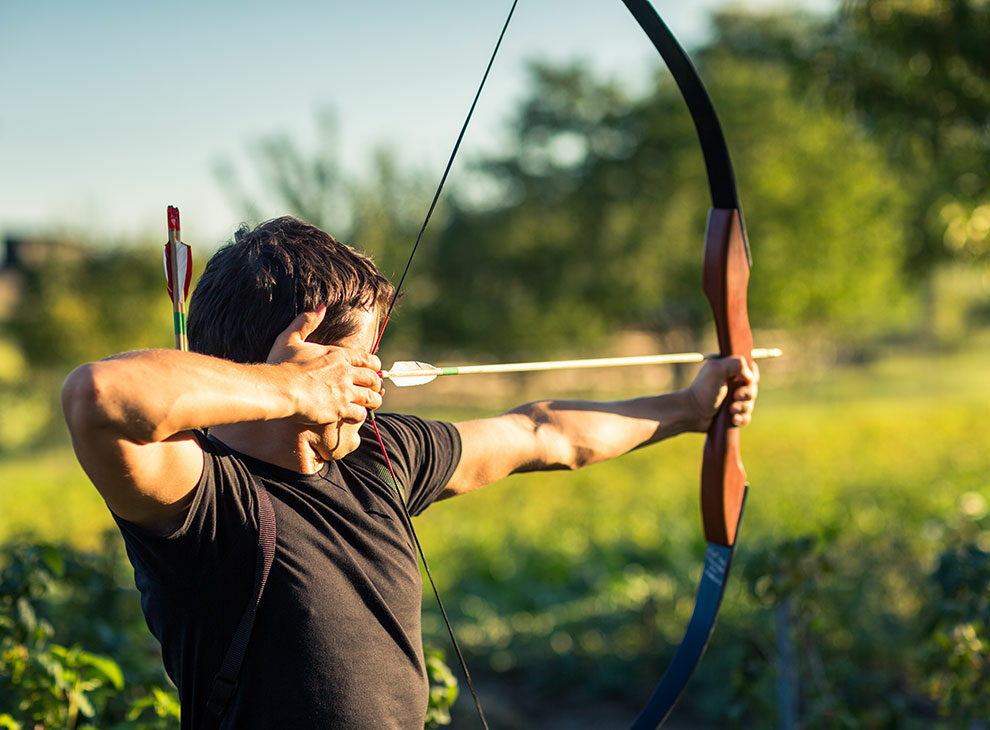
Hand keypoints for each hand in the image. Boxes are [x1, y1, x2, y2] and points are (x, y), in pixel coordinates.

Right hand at [267, 306, 383, 424]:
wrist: (278, 389)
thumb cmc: (281, 365)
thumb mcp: (290, 338)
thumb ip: (307, 321)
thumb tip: (321, 305)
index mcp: (338, 355)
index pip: (368, 359)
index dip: (373, 366)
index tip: (372, 371)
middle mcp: (346, 372)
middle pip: (373, 378)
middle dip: (375, 384)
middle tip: (373, 389)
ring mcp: (345, 391)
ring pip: (371, 397)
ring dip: (372, 401)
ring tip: (369, 404)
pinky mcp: (341, 408)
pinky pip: (360, 413)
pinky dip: (360, 415)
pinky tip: (354, 416)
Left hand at [685, 356, 758, 431]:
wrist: (692, 413)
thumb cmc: (702, 390)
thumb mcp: (716, 369)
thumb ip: (736, 364)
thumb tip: (750, 377)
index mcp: (729, 371)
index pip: (751, 370)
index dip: (752, 376)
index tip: (745, 381)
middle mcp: (732, 385)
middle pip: (752, 388)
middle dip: (747, 394)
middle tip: (735, 396)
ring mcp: (732, 400)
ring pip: (750, 404)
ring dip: (743, 408)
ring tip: (730, 410)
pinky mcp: (732, 415)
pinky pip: (746, 418)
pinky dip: (742, 419)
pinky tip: (733, 419)